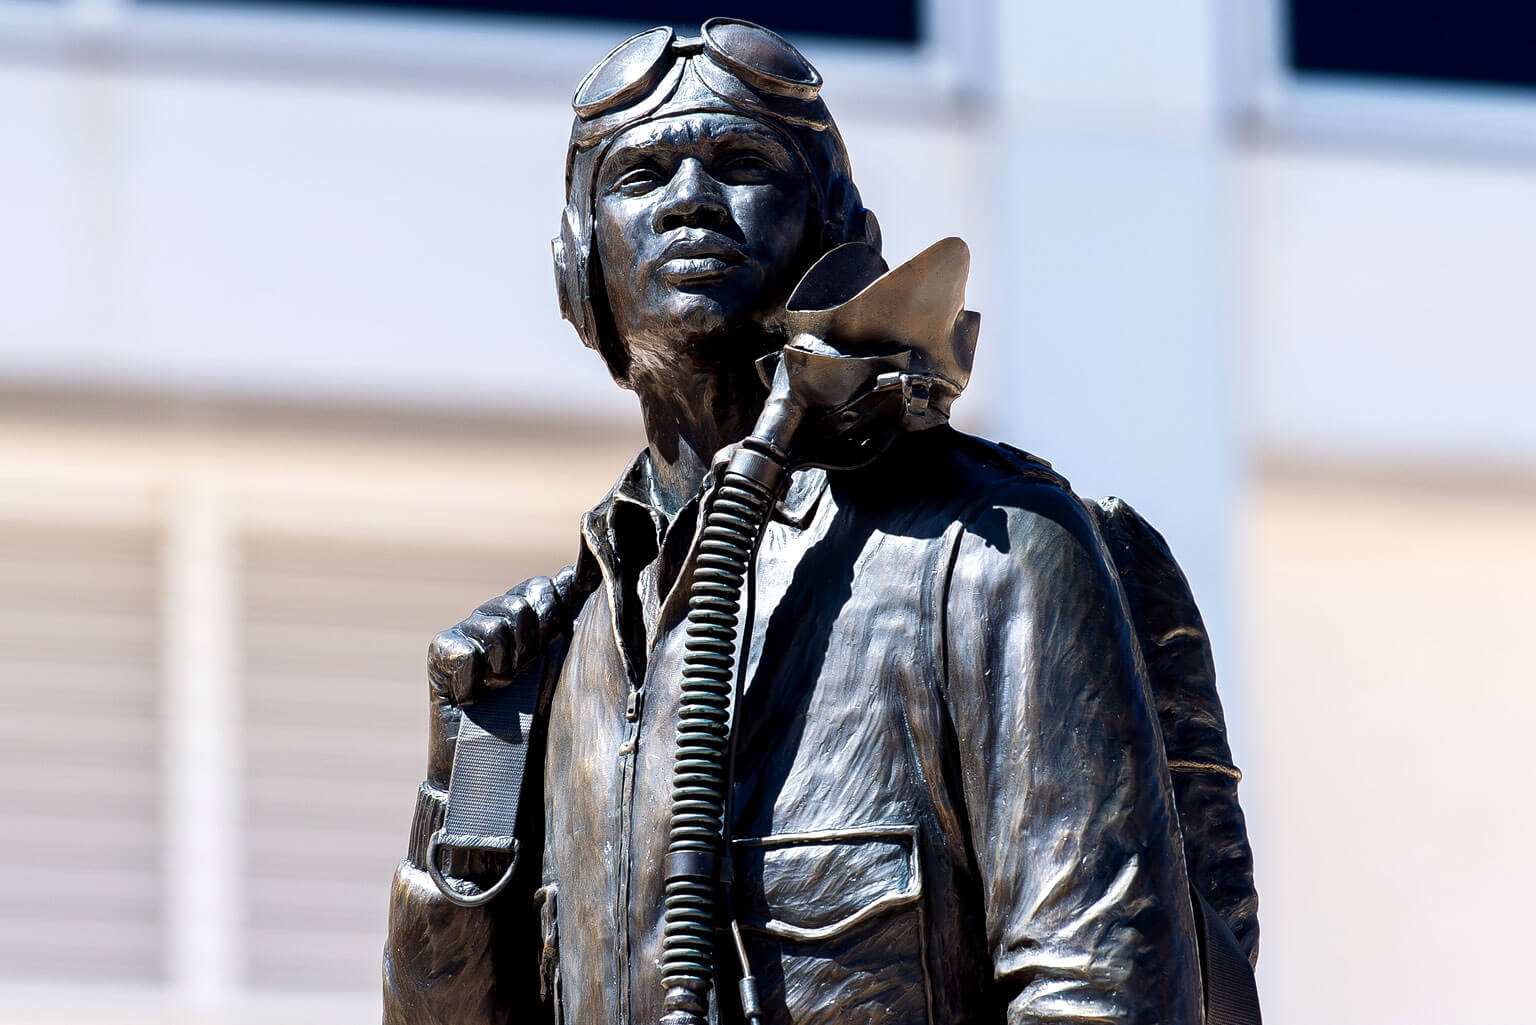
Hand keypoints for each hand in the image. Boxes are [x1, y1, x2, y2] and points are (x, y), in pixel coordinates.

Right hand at [427, 566, 585, 706]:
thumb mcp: (556, 661)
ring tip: (501, 684)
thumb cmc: (532, 710)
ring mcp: (465, 631)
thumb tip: (572, 572)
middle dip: (532, 640)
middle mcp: (495, 616)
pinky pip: (466, 652)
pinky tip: (473, 694)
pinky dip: (474, 677)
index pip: (543, 587)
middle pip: (522, 603)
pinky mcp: (441, 651)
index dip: (554, 606)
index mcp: (526, 615)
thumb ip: (563, 617)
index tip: (557, 633)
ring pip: (495, 628)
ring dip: (505, 664)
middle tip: (525, 669)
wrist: (496, 757)